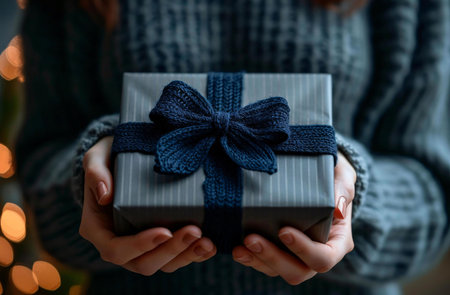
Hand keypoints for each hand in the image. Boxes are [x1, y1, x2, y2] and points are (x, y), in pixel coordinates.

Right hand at [79, 136, 216, 274]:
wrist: (123, 158)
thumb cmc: (108, 158)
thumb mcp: (97, 157)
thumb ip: (96, 172)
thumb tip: (105, 195)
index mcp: (98, 229)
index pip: (115, 249)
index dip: (139, 246)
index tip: (164, 231)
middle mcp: (119, 244)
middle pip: (143, 263)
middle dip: (171, 251)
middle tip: (193, 231)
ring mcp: (140, 247)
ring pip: (163, 264)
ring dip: (186, 256)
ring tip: (206, 242)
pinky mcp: (160, 243)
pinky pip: (177, 257)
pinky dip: (194, 254)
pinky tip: (210, 245)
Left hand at [232, 151, 355, 284]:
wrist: (318, 174)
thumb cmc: (332, 175)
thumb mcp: (342, 175)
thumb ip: (342, 189)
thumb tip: (338, 209)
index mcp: (337, 242)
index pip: (323, 258)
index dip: (304, 250)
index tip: (284, 230)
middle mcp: (316, 254)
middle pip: (297, 271)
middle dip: (273, 258)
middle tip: (252, 239)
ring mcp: (295, 255)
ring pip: (276, 270)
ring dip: (257, 260)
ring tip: (240, 246)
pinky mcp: (277, 250)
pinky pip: (263, 263)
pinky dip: (249, 257)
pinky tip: (235, 247)